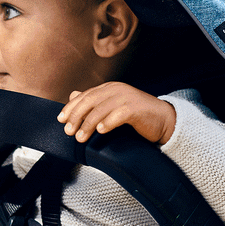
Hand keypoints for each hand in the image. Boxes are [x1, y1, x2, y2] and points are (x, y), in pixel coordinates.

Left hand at [57, 82, 175, 144]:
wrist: (163, 120)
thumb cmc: (135, 116)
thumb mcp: (111, 107)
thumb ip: (93, 102)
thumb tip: (72, 95)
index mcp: (108, 88)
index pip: (84, 96)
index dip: (71, 108)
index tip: (61, 120)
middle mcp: (116, 90)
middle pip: (90, 101)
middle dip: (76, 116)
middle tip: (68, 131)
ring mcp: (127, 97)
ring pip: (101, 109)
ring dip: (88, 124)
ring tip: (80, 137)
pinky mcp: (137, 108)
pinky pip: (119, 114)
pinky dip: (108, 122)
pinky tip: (101, 131)